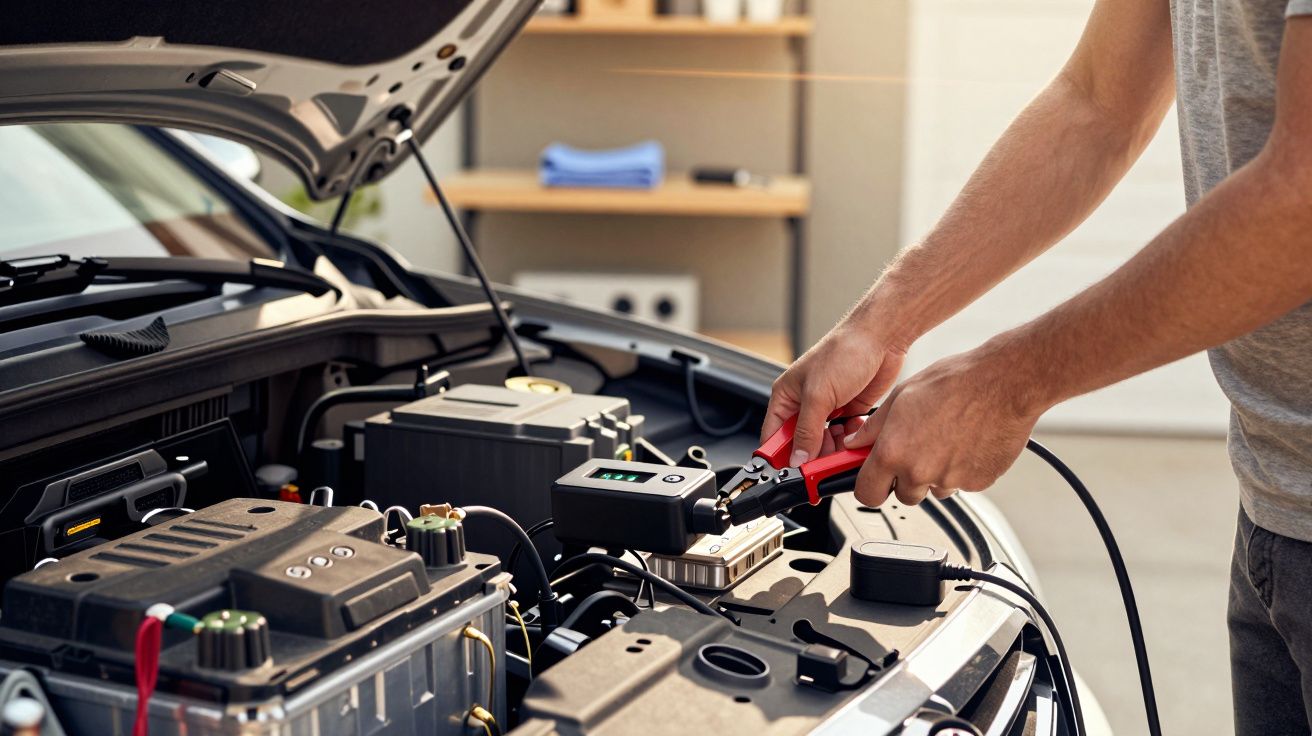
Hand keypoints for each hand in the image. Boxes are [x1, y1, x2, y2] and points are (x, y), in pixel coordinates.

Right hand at [762, 322, 906, 466]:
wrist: (881, 339)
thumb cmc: (844, 351)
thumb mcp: (818, 395)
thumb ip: (807, 430)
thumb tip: (797, 458)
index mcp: (786, 396)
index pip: (774, 435)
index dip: (779, 457)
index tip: (789, 474)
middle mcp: (805, 404)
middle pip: (801, 444)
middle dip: (811, 456)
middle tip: (821, 467)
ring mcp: (828, 409)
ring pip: (824, 444)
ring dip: (833, 451)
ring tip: (842, 450)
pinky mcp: (849, 411)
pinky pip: (845, 437)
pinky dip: (850, 442)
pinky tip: (855, 437)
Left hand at [842, 343, 1046, 505]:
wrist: (1004, 383)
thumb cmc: (955, 382)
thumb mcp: (902, 396)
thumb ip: (874, 428)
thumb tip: (856, 443)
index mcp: (894, 452)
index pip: (867, 494)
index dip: (870, 487)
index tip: (874, 480)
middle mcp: (920, 472)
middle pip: (903, 495)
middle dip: (905, 479)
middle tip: (918, 450)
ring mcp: (950, 480)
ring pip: (933, 490)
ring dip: (935, 474)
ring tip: (946, 439)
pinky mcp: (978, 483)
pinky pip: (961, 484)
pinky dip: (961, 470)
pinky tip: (966, 442)